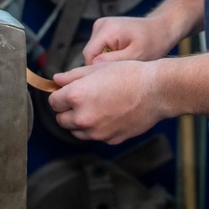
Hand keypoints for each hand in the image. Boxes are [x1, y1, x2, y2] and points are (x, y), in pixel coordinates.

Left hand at [48, 60, 163, 143]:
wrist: (155, 91)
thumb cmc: (128, 75)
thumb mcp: (97, 68)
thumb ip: (72, 76)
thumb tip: (56, 80)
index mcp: (76, 96)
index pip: (53, 102)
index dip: (60, 96)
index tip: (67, 92)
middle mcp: (83, 118)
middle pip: (61, 120)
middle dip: (67, 110)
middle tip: (81, 99)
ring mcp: (96, 132)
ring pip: (76, 131)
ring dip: (80, 122)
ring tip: (96, 106)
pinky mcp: (110, 139)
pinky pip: (96, 136)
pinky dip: (98, 128)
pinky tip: (110, 114)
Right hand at [82, 15, 176, 65]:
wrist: (161, 29)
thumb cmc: (153, 42)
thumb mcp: (136, 55)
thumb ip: (114, 60)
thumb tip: (92, 66)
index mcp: (107, 29)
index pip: (88, 55)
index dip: (97, 70)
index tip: (114, 77)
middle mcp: (100, 24)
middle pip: (90, 54)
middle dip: (103, 65)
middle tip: (123, 70)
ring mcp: (101, 26)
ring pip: (94, 52)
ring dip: (106, 60)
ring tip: (125, 62)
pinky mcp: (104, 30)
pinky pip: (99, 48)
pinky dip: (109, 55)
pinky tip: (124, 56)